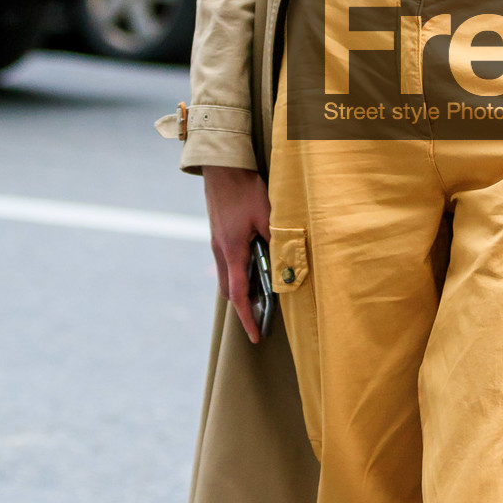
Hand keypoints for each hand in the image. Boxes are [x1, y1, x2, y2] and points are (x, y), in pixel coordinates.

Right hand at [203, 165, 271, 343]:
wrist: (222, 167)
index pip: (238, 295)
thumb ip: (276, 240)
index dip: (247, 318)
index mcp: (232, 251)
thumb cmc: (244, 189)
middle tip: (262, 315)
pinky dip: (238, 272)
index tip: (255, 336)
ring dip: (241, 288)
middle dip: (244, 307)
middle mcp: (220, 251)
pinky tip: (254, 264)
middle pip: (229, 290)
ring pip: (226, 277)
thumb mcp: (267, 214)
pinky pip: (226, 263)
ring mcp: (216, 243)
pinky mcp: (218, 235)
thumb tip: (286, 263)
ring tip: (262, 293)